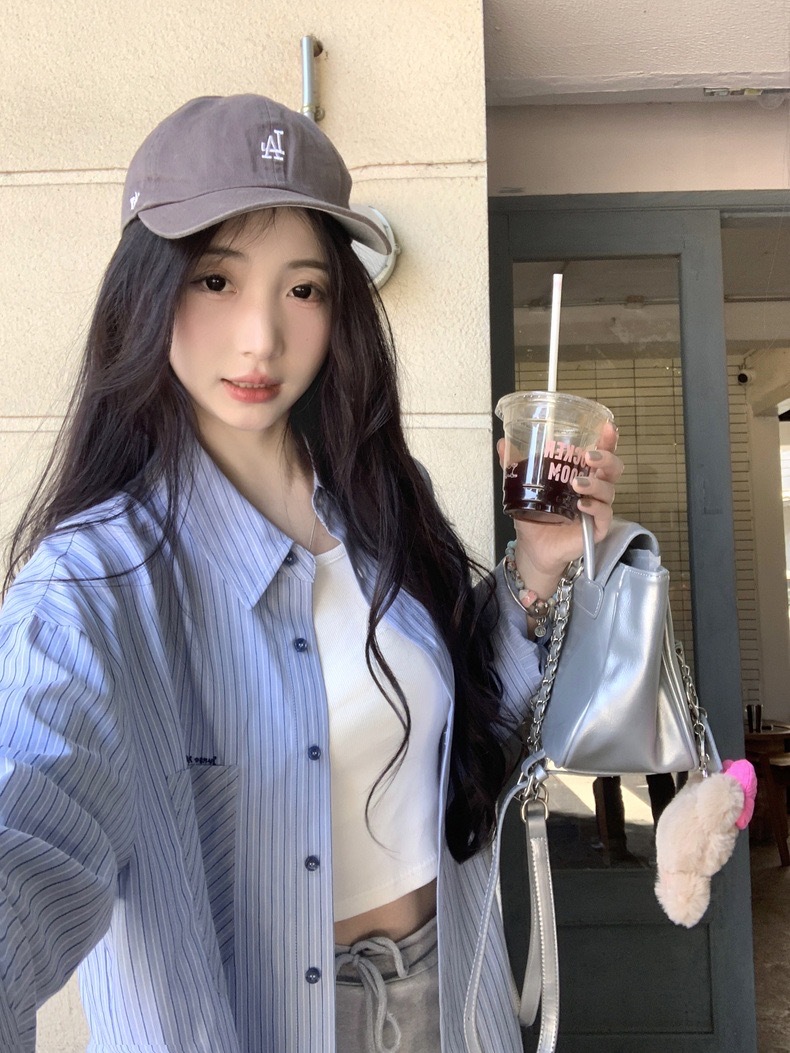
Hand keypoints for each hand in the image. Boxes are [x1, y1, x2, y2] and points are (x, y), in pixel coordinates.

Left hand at [497, 421, 622, 598]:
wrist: (534, 546)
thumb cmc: (536, 515)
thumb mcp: (523, 488)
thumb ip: (515, 466)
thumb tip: (503, 443)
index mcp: (582, 473)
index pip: (601, 454)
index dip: (608, 440)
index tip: (608, 428)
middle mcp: (594, 488)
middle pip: (613, 469)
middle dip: (606, 458)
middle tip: (588, 457)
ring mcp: (598, 508)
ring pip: (609, 490)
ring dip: (595, 483)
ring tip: (577, 484)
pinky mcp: (597, 528)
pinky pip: (604, 514)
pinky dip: (594, 507)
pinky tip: (581, 505)